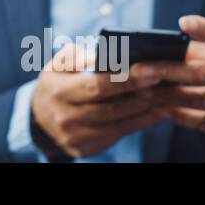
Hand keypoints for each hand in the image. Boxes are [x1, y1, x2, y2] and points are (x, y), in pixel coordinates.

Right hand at [30, 41, 164, 157]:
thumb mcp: (57, 65)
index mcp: (58, 92)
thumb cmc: (56, 84)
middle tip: (161, 83)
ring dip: (144, 111)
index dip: (124, 80)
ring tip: (163, 97)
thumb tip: (98, 57)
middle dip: (139, 95)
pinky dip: (139, 124)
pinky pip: (118, 135)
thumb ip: (76, 56)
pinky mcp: (86, 149)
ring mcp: (76, 136)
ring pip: (118, 124)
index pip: (96, 86)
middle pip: (111, 108)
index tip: (147, 71)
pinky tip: (154, 112)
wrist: (40, 118)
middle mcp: (66, 117)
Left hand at [138, 15, 204, 151]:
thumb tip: (162, 48)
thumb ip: (204, 49)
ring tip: (142, 91)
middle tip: (138, 70)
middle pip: (201, 74)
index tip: (183, 21)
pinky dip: (182, 116)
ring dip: (167, 97)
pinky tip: (163, 109)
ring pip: (199, 101)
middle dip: (166, 71)